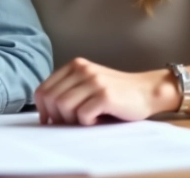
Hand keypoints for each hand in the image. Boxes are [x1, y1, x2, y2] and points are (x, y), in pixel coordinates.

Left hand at [34, 58, 178, 125]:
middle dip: (56, 117)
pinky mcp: (105, 95)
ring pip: (63, 106)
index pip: (42, 89)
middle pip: (51, 99)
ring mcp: (94, 81)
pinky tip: (98, 119)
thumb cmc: (116, 94)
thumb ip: (68, 90)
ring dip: (72, 120)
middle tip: (71, 124)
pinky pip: (82, 115)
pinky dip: (87, 123)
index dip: (42, 109)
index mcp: (74, 65)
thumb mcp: (88, 84)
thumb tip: (45, 114)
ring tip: (87, 120)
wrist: (147, 91)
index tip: (49, 121)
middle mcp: (82, 69)